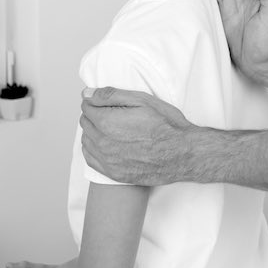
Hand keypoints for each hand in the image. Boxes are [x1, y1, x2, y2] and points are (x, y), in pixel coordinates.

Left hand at [80, 87, 200, 184]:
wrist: (182, 154)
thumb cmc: (166, 126)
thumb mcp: (142, 100)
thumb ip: (111, 95)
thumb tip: (87, 93)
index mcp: (107, 122)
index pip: (86, 107)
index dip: (95, 101)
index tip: (105, 102)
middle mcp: (103, 143)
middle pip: (85, 123)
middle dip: (94, 115)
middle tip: (111, 113)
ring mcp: (107, 161)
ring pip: (86, 141)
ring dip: (93, 132)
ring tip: (111, 128)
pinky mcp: (113, 174)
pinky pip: (91, 159)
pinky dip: (94, 150)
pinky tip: (106, 145)